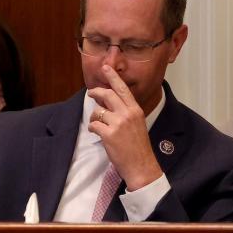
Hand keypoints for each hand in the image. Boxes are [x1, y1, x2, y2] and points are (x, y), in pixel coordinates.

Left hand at [88, 65, 163, 190]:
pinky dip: (93, 129)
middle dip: (96, 92)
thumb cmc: (138, 146)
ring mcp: (118, 123)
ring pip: (98, 111)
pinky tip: (98, 134)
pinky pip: (94, 125)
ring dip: (94, 117)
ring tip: (98, 124)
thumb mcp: (137, 124)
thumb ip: (125, 112)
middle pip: (108, 95)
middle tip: (91, 93)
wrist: (141, 165)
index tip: (106, 68)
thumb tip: (108, 104)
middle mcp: (128, 114)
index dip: (113, 77)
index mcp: (136, 110)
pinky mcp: (109, 134)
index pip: (123, 89)